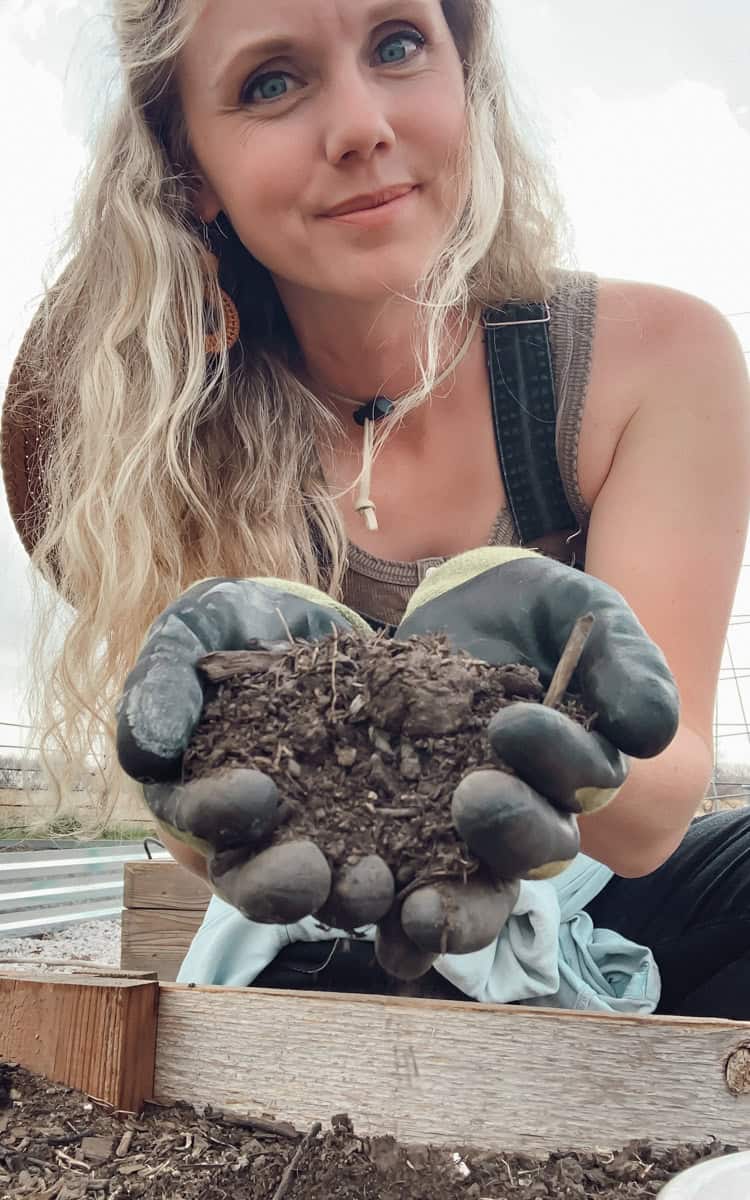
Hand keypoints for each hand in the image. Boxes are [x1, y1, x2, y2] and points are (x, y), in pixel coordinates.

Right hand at [116, 577, 396, 927]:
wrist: (311, 622)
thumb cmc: (233, 627)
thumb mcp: (190, 635)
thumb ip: (164, 685)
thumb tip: (149, 751)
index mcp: (200, 798)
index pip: (200, 821)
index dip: (219, 812)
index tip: (255, 790)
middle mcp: (258, 840)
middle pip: (261, 884)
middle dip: (282, 885)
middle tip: (309, 871)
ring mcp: (325, 842)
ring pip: (332, 893)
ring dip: (353, 898)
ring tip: (376, 881)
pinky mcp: (391, 837)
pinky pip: (406, 873)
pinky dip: (420, 887)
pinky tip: (434, 888)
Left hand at [373, 547, 679, 978]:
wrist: (468, 605)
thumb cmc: (538, 612)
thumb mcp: (586, 616)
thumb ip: (624, 665)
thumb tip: (647, 733)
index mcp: (582, 767)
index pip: (583, 781)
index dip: (556, 759)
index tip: (512, 722)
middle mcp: (532, 810)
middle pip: (533, 851)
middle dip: (508, 833)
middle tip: (473, 801)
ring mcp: (464, 827)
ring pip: (469, 889)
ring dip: (446, 907)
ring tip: (414, 909)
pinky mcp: (400, 828)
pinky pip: (397, 880)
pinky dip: (380, 904)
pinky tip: (354, 910)